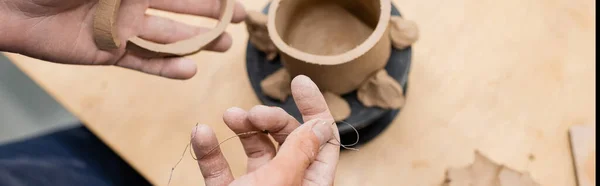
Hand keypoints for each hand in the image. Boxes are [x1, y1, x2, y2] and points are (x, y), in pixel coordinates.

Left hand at [0, 0, 245, 78]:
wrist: (14, 6)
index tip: (232, 0)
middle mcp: (134, 4)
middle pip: (182, 11)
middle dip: (212, 15)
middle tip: (240, 21)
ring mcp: (123, 30)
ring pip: (169, 38)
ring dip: (198, 42)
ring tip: (226, 46)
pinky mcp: (110, 53)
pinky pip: (144, 63)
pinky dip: (167, 68)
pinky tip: (191, 70)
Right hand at [192, 75, 339, 185]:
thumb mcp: (280, 181)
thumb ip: (299, 151)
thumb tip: (319, 123)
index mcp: (310, 180)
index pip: (323, 138)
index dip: (315, 108)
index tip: (299, 82)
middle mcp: (286, 181)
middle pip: (287, 138)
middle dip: (270, 117)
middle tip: (252, 112)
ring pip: (254, 148)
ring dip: (241, 127)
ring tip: (229, 115)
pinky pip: (220, 167)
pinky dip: (210, 150)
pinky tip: (201, 133)